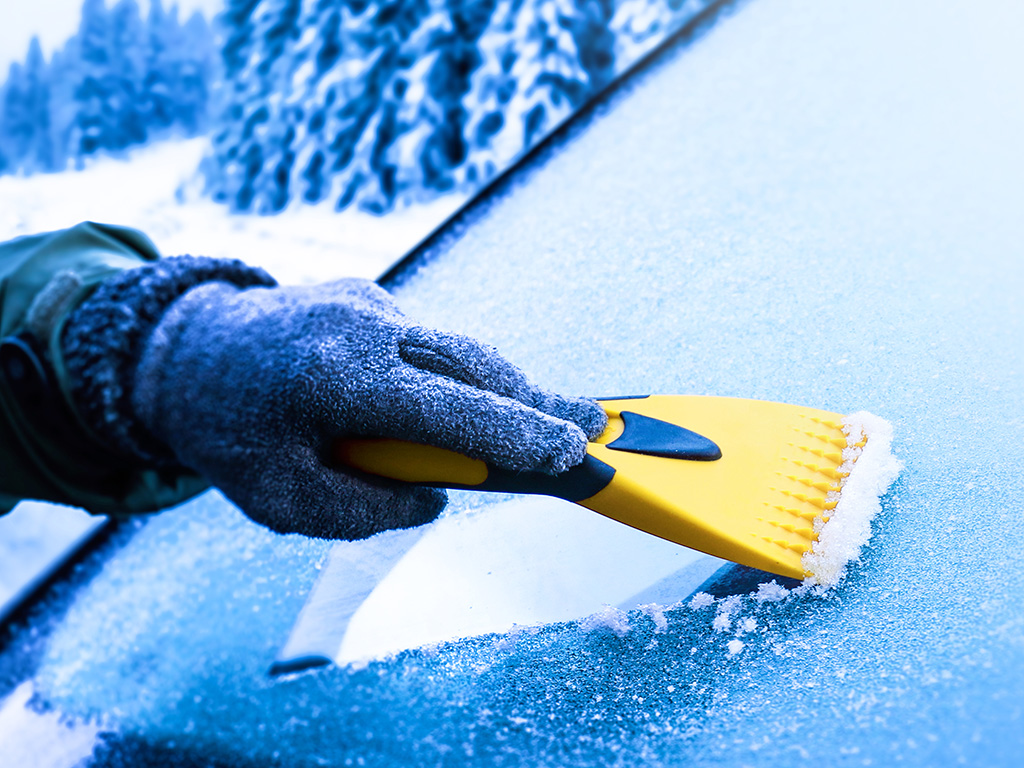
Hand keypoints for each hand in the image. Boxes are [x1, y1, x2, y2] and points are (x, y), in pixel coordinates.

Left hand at [130, 278, 606, 538]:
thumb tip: (435, 497)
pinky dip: (447, 375)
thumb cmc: (228, 435)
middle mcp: (360, 327)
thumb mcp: (281, 501)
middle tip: (592, 427)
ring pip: (455, 348)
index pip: (450, 410)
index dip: (518, 433)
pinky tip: (453, 403)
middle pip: (473, 363)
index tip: (574, 451)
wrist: (179, 351)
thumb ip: (365, 511)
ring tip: (545, 420)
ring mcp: (365, 300)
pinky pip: (422, 341)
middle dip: (536, 401)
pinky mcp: (365, 293)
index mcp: (335, 379)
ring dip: (497, 388)